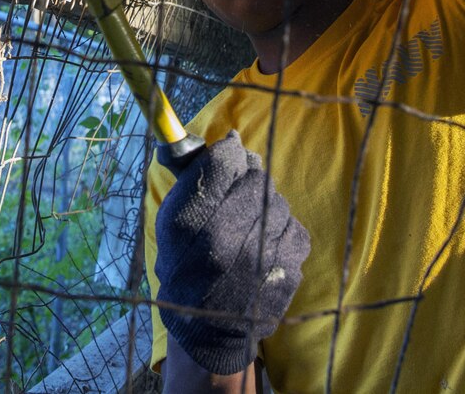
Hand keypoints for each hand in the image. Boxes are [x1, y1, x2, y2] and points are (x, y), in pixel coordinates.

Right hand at [155, 131, 310, 374]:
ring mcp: (268, 248)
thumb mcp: (172, 222)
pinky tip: (261, 247)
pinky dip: (279, 229)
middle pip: (255, 174)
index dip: (227, 152)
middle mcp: (233, 232)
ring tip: (246, 230)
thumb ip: (193, 176)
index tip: (227, 153)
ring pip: (277, 199)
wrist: (210, 326)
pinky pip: (292, 223)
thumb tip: (220, 138)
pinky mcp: (293, 262)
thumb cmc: (185, 268)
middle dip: (246, 178)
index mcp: (196, 221)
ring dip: (263, 206)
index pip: (225, 158)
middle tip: (235, 195)